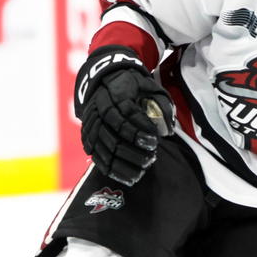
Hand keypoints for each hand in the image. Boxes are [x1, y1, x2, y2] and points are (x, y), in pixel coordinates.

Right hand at [74, 47, 174, 185]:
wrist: (105, 80)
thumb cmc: (133, 85)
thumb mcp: (150, 86)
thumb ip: (161, 104)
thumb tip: (168, 130)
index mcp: (115, 91)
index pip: (126, 113)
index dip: (140, 129)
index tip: (154, 141)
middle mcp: (98, 107)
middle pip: (113, 133)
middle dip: (133, 149)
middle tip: (151, 157)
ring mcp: (90, 123)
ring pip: (104, 146)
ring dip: (124, 161)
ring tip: (143, 168)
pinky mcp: (87, 136)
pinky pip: (96, 156)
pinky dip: (112, 168)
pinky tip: (129, 176)